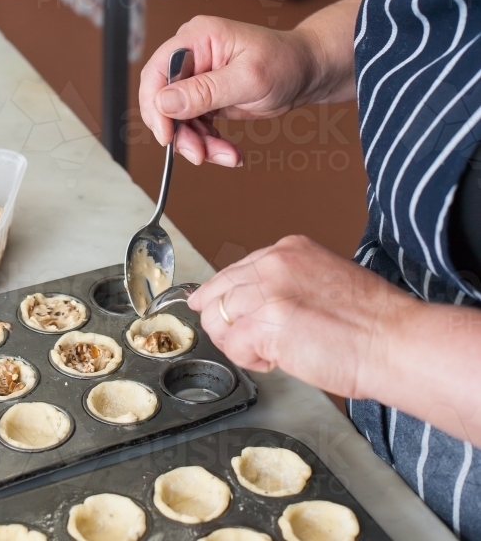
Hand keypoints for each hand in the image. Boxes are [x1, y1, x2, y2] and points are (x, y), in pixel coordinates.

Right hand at [138, 16, 317, 166]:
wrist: (308, 72)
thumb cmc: (285, 62)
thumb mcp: (247, 79)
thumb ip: (205, 91)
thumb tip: (165, 102)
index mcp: (197, 38)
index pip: (156, 71)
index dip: (155, 105)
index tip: (166, 135)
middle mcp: (193, 55)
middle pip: (163, 99)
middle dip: (180, 131)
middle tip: (199, 153)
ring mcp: (199, 77)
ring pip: (179, 118)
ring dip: (198, 142)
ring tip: (225, 155)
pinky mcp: (207, 96)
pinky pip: (195, 124)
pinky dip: (209, 142)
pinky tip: (228, 151)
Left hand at [188, 235, 415, 399]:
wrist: (393, 342)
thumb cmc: (373, 322)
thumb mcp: (326, 280)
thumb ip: (290, 284)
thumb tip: (263, 304)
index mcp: (289, 249)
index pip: (237, 269)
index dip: (227, 296)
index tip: (218, 308)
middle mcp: (273, 264)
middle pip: (218, 291)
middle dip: (225, 320)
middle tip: (244, 341)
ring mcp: (266, 291)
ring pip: (217, 318)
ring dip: (236, 341)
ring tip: (267, 352)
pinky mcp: (264, 324)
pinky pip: (233, 346)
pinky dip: (249, 360)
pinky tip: (275, 360)